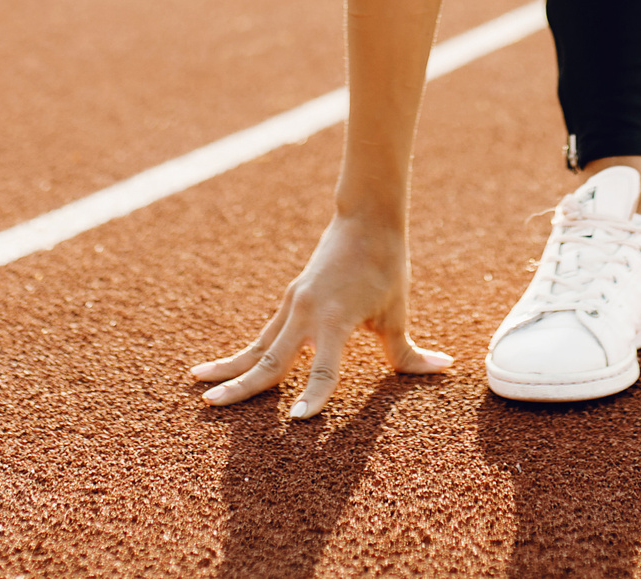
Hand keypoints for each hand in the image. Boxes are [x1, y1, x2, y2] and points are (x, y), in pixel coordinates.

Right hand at [191, 213, 452, 417]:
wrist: (366, 218)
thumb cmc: (386, 265)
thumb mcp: (397, 310)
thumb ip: (409, 350)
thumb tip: (444, 368)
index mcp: (336, 316)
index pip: (324, 367)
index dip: (315, 395)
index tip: (299, 422)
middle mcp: (307, 311)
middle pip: (270, 358)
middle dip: (242, 386)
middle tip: (211, 407)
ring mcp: (293, 305)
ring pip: (257, 346)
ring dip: (228, 368)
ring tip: (197, 387)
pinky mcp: (290, 302)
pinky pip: (264, 335)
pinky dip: (244, 353)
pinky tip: (223, 368)